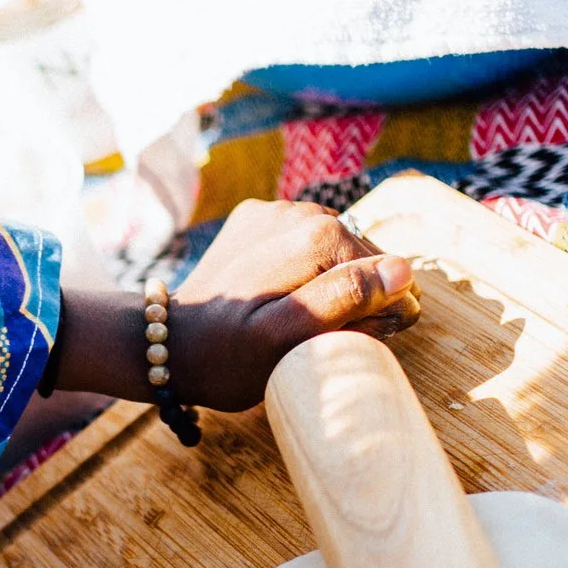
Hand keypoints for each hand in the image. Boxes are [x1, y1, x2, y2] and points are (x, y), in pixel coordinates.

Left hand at [53, 200, 418, 410]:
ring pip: (335, 249)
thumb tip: (400, 271)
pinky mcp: (255, 218)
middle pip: (361, 257)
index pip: (387, 271)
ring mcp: (274, 210)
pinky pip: (303, 243)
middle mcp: (299, 209)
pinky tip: (280, 297)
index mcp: (316, 236)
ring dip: (331, 284)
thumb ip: (343, 302)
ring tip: (299, 320)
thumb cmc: (228, 358)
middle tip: (321, 338)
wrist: (167, 343)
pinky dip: (305, 270)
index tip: (348, 343)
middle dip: (356, 297)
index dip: (379, 312)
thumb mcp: (288, 341)